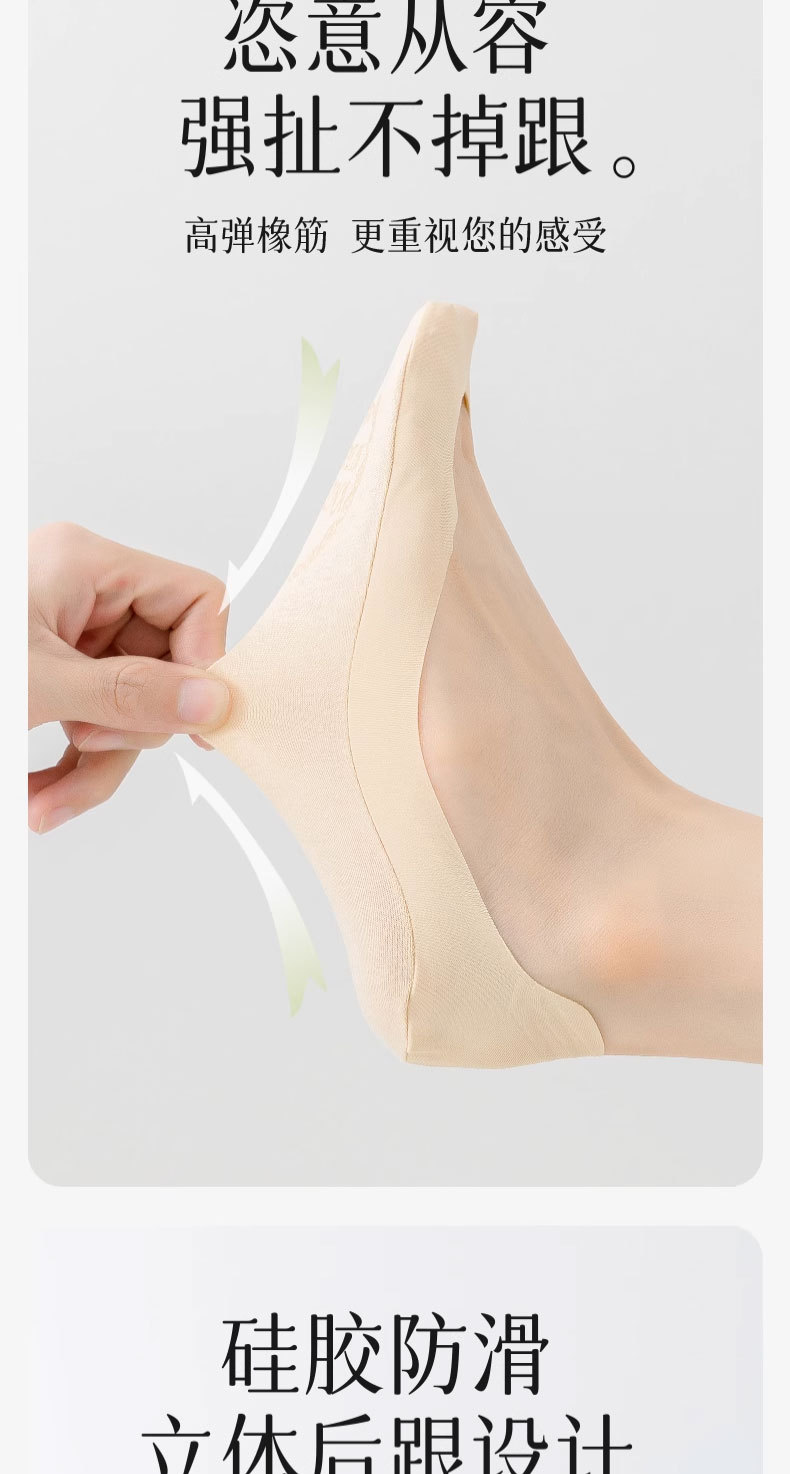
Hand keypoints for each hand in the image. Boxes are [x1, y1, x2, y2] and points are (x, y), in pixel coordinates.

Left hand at [29, 522, 229, 831]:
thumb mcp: (39, 687)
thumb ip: (130, 695)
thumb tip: (210, 702)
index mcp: (85, 564)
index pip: (195, 599)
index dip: (205, 662)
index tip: (194, 722)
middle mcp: (79, 593)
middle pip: (159, 666)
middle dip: (127, 732)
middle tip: (87, 749)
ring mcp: (62, 638)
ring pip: (125, 710)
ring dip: (94, 769)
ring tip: (47, 802)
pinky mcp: (46, 679)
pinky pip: (91, 727)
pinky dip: (70, 772)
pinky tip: (38, 796)